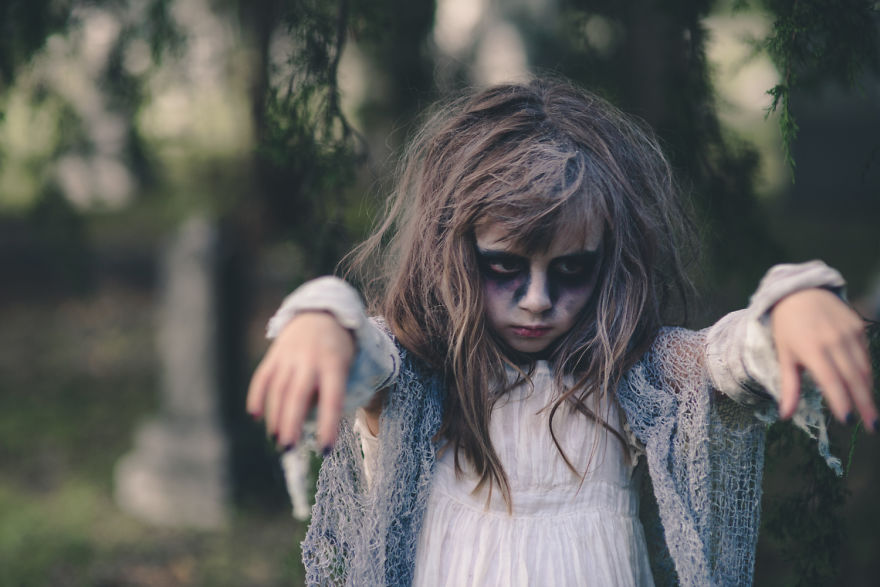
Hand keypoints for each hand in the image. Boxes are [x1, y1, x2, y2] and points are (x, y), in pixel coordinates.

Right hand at [246, 311, 354, 449]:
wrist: (321, 313)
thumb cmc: (337, 350)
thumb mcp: (345, 367)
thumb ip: (330, 392)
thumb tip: (309, 424)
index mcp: (334, 364)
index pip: (332, 399)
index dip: (328, 425)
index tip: (325, 449)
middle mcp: (310, 359)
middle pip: (298, 395)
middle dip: (291, 423)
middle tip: (288, 448)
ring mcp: (289, 355)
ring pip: (278, 390)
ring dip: (275, 417)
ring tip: (277, 439)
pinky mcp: (274, 354)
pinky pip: (262, 378)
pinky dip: (256, 397)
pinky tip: (256, 416)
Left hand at [770, 288, 875, 430]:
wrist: (800, 291)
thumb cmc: (787, 327)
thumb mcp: (784, 355)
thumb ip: (789, 386)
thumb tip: (785, 415)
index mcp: (812, 349)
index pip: (831, 380)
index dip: (841, 401)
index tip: (847, 421)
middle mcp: (834, 341)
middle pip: (853, 378)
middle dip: (864, 404)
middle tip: (872, 427)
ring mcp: (849, 333)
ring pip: (863, 368)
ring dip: (868, 392)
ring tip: (870, 413)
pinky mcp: (858, 327)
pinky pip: (864, 355)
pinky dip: (866, 373)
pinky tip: (865, 388)